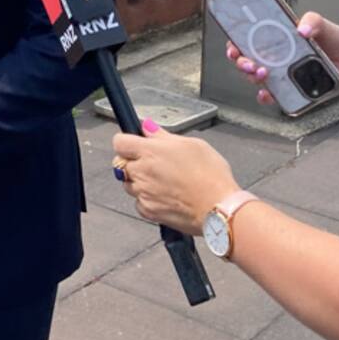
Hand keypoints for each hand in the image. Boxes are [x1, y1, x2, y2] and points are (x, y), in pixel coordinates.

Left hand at [112, 126, 239, 235]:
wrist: (219, 209)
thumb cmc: (211, 177)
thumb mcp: (193, 144)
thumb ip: (164, 136)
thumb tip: (149, 128)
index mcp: (151, 151)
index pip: (120, 142)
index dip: (126, 141)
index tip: (134, 143)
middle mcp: (142, 172)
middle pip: (121, 164)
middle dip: (133, 162)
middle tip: (153, 163)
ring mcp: (144, 193)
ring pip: (128, 184)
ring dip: (139, 181)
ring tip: (163, 181)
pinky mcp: (149, 211)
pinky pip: (138, 203)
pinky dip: (147, 200)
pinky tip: (165, 196)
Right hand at [227, 13, 338, 105]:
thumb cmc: (336, 38)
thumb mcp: (321, 23)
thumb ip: (312, 20)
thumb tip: (302, 28)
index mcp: (277, 36)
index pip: (248, 38)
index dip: (235, 43)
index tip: (234, 46)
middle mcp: (276, 54)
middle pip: (248, 59)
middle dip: (242, 62)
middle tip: (250, 63)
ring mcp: (283, 71)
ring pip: (257, 78)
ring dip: (253, 78)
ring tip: (263, 74)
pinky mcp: (293, 86)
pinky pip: (275, 94)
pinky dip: (267, 96)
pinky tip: (268, 93)